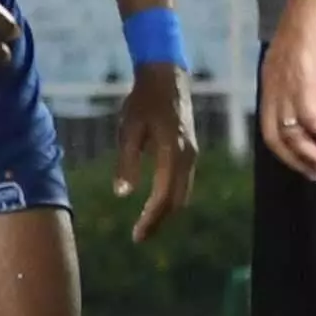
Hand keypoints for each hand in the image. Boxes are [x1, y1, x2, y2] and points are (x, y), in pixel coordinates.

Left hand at [105, 60, 194, 242]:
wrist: (167, 77)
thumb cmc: (142, 101)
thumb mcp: (128, 130)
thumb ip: (126, 162)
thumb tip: (122, 194)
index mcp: (173, 153)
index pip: (164, 197)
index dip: (151, 219)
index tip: (137, 236)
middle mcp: (188, 157)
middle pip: (177, 200)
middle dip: (159, 221)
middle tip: (139, 237)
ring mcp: (192, 154)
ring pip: (184, 193)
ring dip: (167, 211)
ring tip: (147, 225)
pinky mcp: (190, 151)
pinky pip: (184, 182)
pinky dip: (172, 198)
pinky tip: (157, 204)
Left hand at [257, 0, 315, 179]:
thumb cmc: (313, 24)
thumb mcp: (300, 57)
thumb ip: (299, 78)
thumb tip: (309, 100)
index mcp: (270, 81)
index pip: (269, 126)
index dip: (284, 151)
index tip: (302, 164)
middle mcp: (272, 85)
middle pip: (275, 136)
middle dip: (294, 160)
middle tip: (314, 174)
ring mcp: (287, 82)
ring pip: (291, 130)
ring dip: (309, 152)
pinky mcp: (305, 77)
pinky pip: (309, 115)